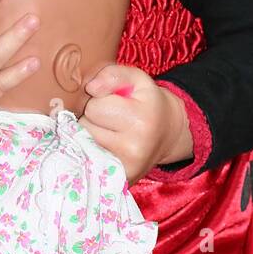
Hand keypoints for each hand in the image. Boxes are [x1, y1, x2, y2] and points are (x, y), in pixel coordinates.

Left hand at [76, 65, 192, 184]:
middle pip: (86, 126)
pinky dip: (94, 151)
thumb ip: (112, 74)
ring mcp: (126, 168)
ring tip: (110, 130)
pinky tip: (107, 146)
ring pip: (84, 143)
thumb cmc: (148, 102)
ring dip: (92, 134)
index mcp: (139, 119)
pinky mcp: (121, 179)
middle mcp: (134, 148)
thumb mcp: (137, 78)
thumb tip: (90, 87)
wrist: (168, 133)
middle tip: (112, 117)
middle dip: (94, 118)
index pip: (94, 107)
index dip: (100, 100)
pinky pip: (90, 160)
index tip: (114, 102)